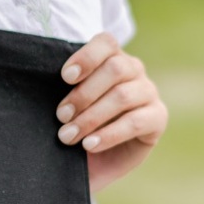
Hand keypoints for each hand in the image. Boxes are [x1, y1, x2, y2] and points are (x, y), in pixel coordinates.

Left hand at [56, 32, 167, 193]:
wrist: (95, 161)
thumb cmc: (77, 124)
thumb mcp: (68, 104)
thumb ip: (65, 90)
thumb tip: (45, 85)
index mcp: (111, 57)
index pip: (106, 43)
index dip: (86, 57)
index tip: (65, 77)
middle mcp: (134, 70)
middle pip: (115, 69)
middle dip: (83, 94)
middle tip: (61, 116)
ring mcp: (148, 92)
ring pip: (123, 95)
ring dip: (91, 117)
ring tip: (68, 136)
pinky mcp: (158, 118)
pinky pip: (135, 122)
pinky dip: (109, 134)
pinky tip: (89, 144)